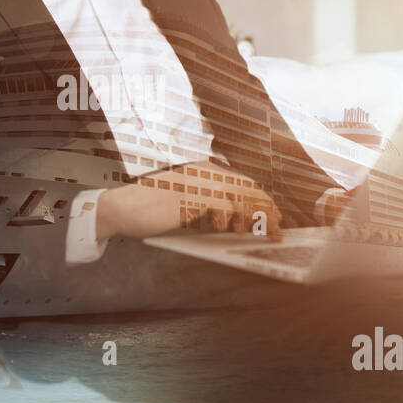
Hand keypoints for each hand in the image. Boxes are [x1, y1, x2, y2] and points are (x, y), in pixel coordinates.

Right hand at [95, 161, 282, 241]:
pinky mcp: (188, 195)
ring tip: (261, 233)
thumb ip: (209, 205)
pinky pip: (219, 206)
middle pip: (246, 187)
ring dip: (254, 217)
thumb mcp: (185, 202)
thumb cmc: (151, 208)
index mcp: (203, 169)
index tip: (275, 216)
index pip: (242, 182)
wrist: (122, 208)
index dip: (262, 199)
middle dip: (267, 209)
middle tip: (279, 229)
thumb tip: (236, 219)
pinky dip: (227, 220)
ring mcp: (196, 182)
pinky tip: (226, 230)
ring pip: (238, 197)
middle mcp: (203, 171)